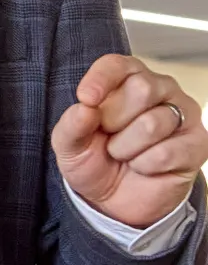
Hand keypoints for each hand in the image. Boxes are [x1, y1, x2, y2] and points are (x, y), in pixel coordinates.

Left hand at [53, 54, 207, 228]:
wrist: (116, 200)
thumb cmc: (95, 160)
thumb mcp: (69, 145)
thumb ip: (71, 125)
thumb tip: (84, 108)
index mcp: (126, 79)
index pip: (118, 65)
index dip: (101, 79)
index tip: (86, 98)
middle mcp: (159, 89)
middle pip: (141, 88)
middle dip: (114, 120)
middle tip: (108, 136)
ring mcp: (182, 115)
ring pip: (152, 123)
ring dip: (126, 147)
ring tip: (123, 154)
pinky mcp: (198, 143)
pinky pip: (166, 152)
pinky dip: (144, 165)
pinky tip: (142, 166)